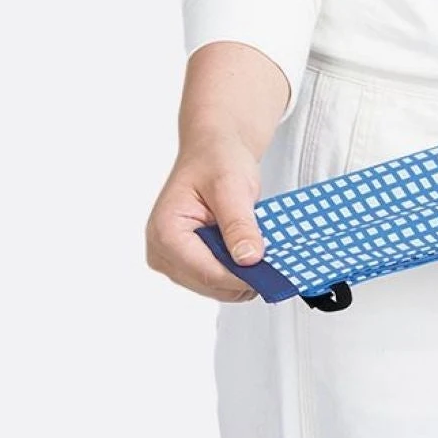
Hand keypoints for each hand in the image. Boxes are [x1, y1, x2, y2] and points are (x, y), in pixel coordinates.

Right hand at [146, 40, 289, 300]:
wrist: (215, 150)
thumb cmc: (217, 160)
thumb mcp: (232, 187)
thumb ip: (239, 225)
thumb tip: (249, 259)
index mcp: (165, 232)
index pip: (207, 273)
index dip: (244, 277)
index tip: (275, 272)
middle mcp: (161, 251)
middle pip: (211, 285)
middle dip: (244, 276)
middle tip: (273, 257)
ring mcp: (173, 260)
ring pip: (216, 287)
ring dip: (242, 274)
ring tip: (258, 246)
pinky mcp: (187, 262)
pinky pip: (218, 279)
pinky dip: (238, 271)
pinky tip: (249, 251)